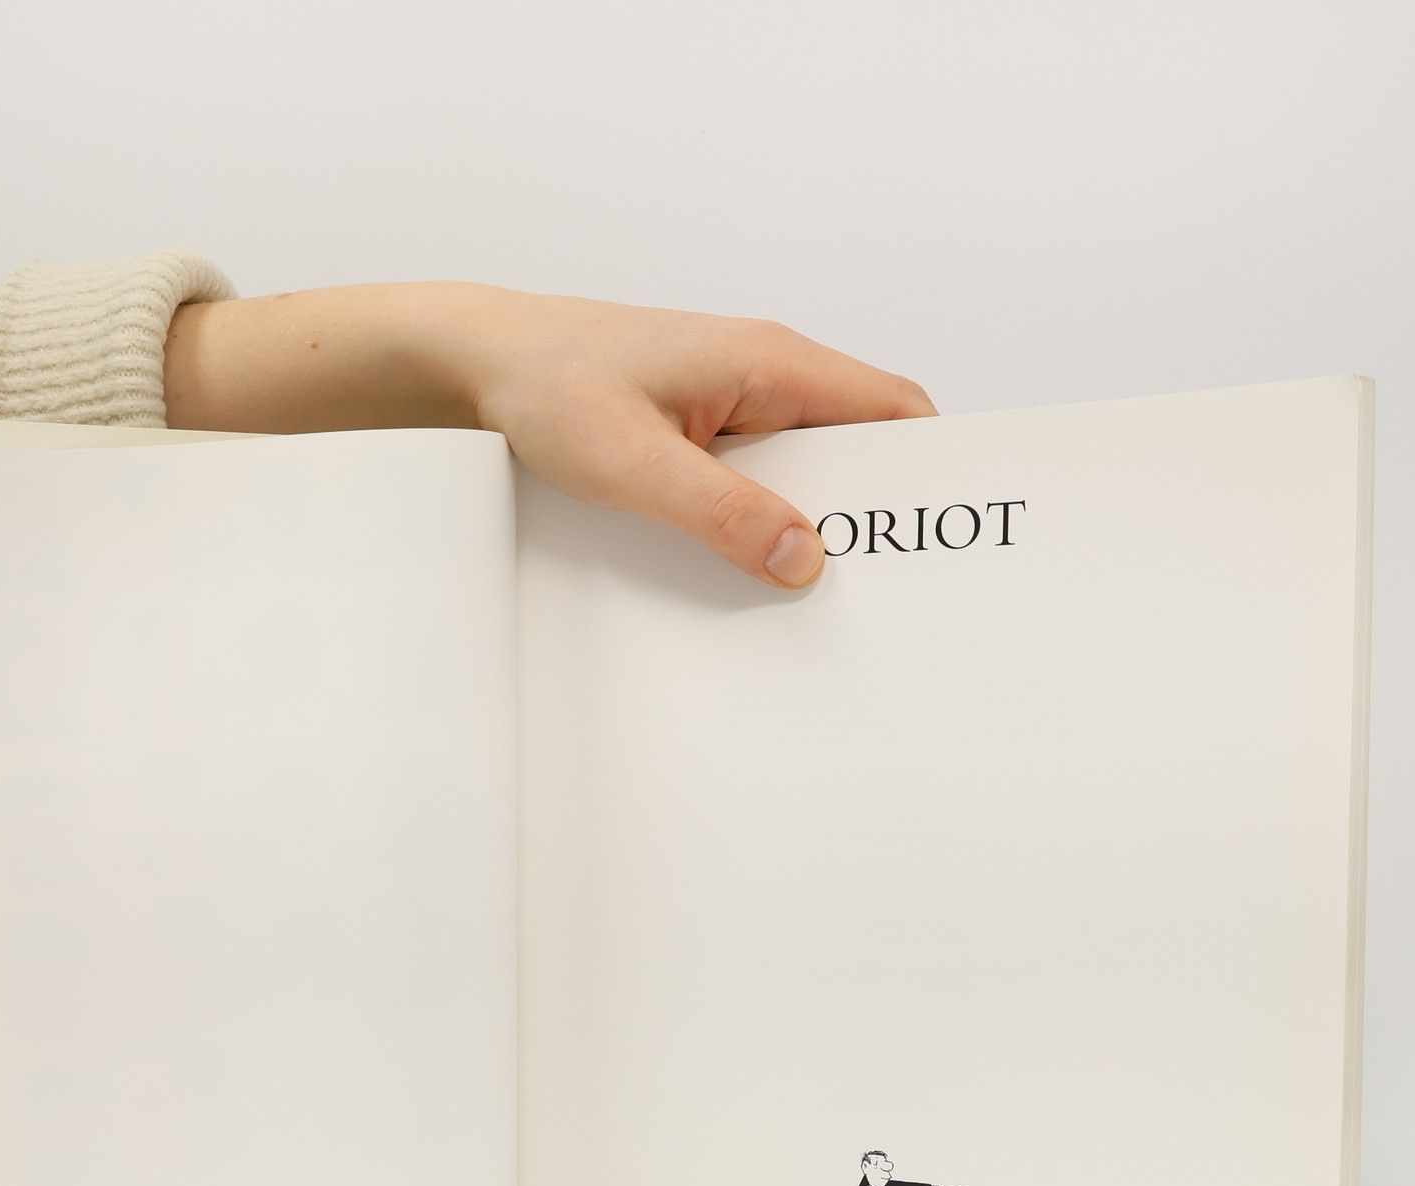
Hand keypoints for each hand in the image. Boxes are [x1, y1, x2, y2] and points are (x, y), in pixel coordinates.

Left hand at [164, 283, 934, 588]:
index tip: (942, 536)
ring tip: (813, 594)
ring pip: (804, 466)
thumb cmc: (545, 386)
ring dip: (810, 522)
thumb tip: (806, 558)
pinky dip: (762, 519)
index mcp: (769, 362)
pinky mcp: (697, 426)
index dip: (928, 471)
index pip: (892, 410)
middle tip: (879, 590)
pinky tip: (743, 569)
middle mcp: (763, 372)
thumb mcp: (634, 464)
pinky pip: (756, 475)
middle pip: (856, 446)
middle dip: (873, 512)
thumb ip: (722, 511)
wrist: (471, 361)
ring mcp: (730, 399)